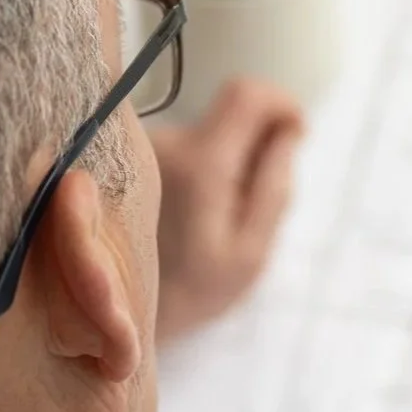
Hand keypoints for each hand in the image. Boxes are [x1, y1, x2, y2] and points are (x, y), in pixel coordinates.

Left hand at [151, 78, 303, 341]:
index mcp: (201, 165)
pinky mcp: (126, 158)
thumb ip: (275, 186)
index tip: (294, 134)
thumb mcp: (251, 251)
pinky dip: (196, 174)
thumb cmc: (192, 291)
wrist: (117, 317)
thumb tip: (288, 130)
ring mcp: (140, 149)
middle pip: (227, 116)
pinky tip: (184, 220)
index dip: (281, 104)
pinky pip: (178, 150)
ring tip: (211, 223)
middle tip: (249, 205)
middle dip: (253, 149)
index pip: (247, 94)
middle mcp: (164, 144)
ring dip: (222, 166)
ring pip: (203, 135)